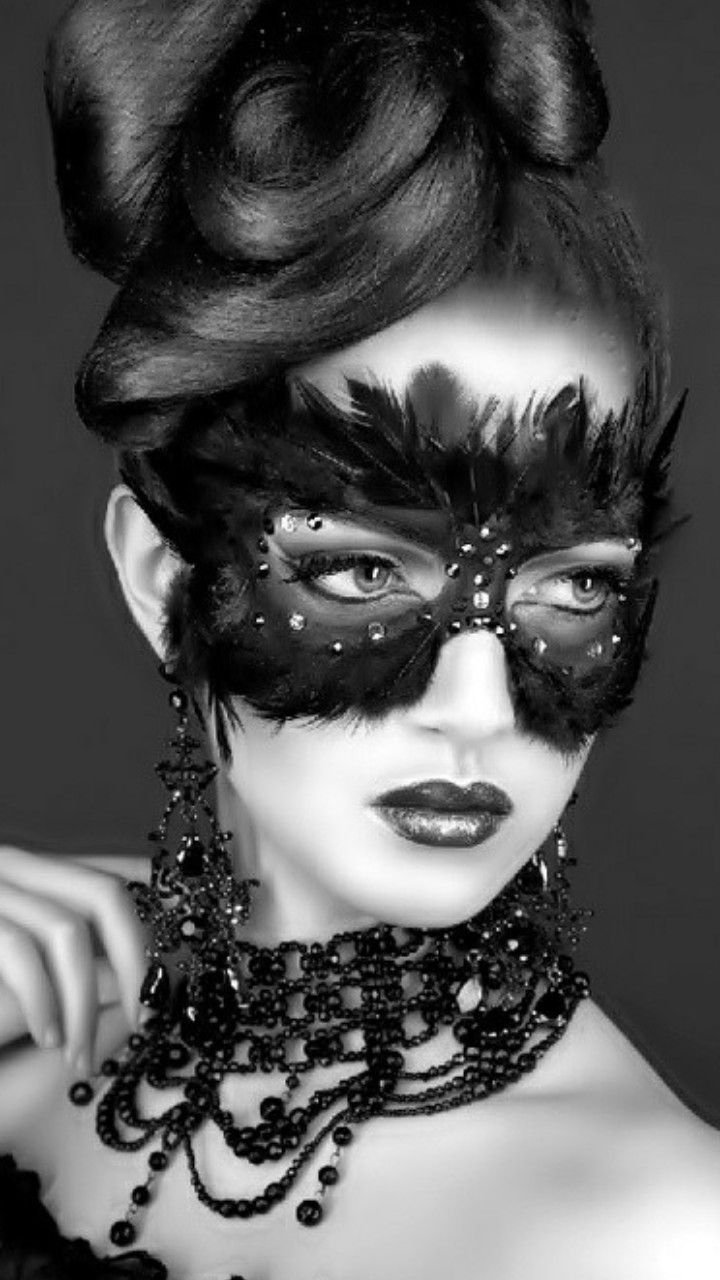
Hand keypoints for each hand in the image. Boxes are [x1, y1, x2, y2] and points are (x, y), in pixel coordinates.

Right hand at [0, 846, 149, 1073]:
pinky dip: (43, 1000)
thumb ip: (76, 964)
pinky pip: (20, 954)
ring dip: (85, 1001)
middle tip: (147, 1015)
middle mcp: (12, 867)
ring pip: (65, 931)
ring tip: (81, 1055)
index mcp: (31, 872)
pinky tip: (47, 1037)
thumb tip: (147, 974)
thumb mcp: (26, 968)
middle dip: (134, 956)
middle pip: (103, 893)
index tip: (163, 977)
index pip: (109, 881)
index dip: (147, 921)